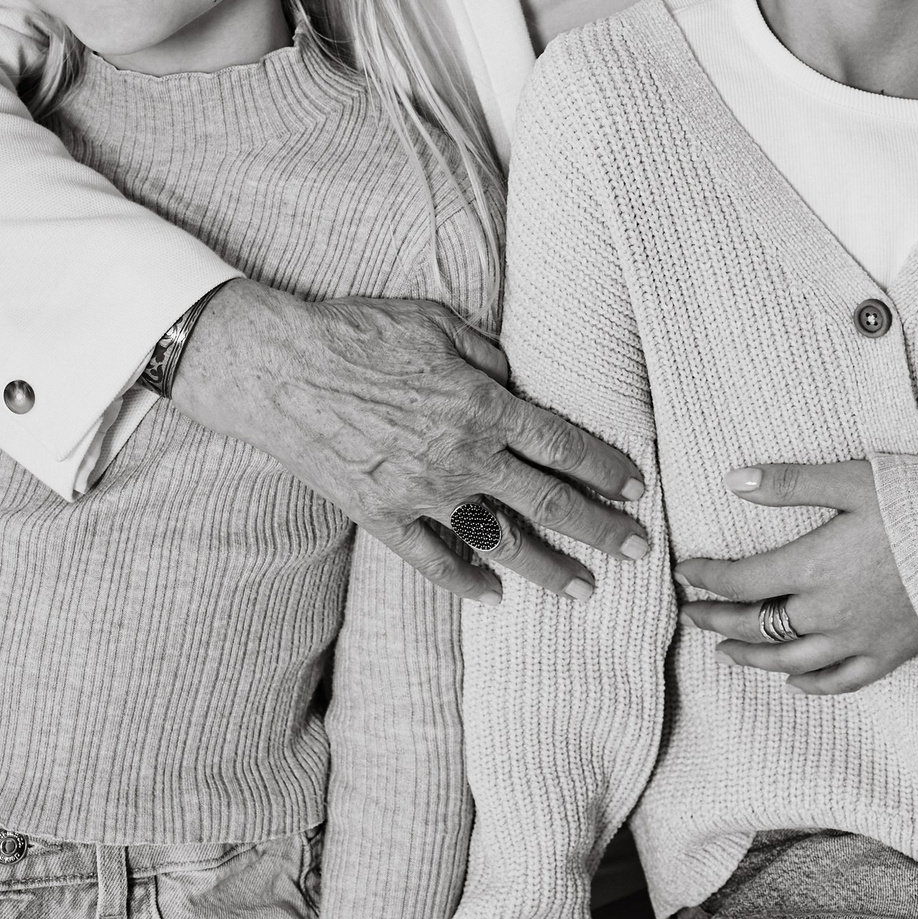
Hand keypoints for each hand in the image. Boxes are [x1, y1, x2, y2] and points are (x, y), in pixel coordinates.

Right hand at [177, 284, 647, 600]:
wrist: (278, 368)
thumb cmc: (359, 333)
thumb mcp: (437, 322)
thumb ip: (489, 354)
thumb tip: (523, 379)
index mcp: (482, 404)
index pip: (562, 445)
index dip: (605, 469)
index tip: (636, 488)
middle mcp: (461, 457)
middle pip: (547, 502)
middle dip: (600, 529)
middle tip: (639, 549)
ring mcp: (420, 493)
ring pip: (500, 542)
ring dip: (548, 568)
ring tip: (584, 589)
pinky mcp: (380, 515)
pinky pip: (431, 560)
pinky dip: (465, 582)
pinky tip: (493, 596)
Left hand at [676, 459, 917, 693]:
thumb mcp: (854, 481)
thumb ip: (792, 483)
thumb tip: (734, 480)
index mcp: (813, 566)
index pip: (741, 580)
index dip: (707, 578)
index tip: (686, 572)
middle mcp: (827, 612)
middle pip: (755, 626)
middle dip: (716, 620)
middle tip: (691, 615)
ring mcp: (857, 640)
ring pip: (789, 660)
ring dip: (751, 657)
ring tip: (726, 651)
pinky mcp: (888, 655)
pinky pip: (839, 681)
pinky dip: (809, 684)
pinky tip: (794, 680)